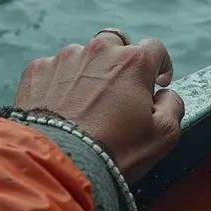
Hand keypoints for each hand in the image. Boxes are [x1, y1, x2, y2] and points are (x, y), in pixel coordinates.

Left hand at [14, 31, 184, 182]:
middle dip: (121, 62)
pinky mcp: (37, 71)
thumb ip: (173, 105)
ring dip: (88, 74)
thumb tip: (165, 94)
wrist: (58, 166)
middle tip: (119, 92)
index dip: (160, 65)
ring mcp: (64, 59)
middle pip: (117, 44)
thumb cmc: (114, 152)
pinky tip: (61, 110)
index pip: (155, 48)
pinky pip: (54, 71)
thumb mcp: (164, 135)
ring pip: (83, 57)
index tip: (157, 82)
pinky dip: (60, 85)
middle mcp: (98, 51)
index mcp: (133, 61)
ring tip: (85, 107)